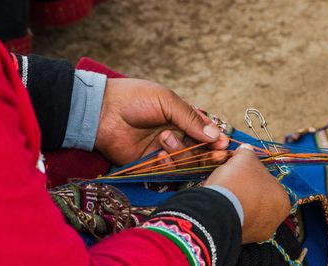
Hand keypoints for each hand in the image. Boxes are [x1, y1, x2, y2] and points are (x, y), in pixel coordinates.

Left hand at [94, 78, 228, 164]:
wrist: (103, 112)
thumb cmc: (135, 99)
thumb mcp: (166, 101)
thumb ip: (190, 118)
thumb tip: (215, 134)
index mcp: (179, 116)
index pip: (204, 130)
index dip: (215, 137)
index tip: (225, 143)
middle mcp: (174, 134)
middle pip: (199, 148)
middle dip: (208, 152)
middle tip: (217, 154)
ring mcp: (162, 150)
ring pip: (185, 160)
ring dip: (181, 152)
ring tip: (165, 139)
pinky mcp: (150, 163)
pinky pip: (168, 169)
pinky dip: (168, 163)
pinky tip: (160, 153)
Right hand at [205, 144, 290, 243]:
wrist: (218, 211)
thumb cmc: (238, 182)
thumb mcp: (244, 158)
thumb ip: (248, 152)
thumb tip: (246, 148)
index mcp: (283, 199)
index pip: (267, 181)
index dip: (251, 172)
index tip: (239, 170)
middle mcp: (276, 219)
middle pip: (257, 196)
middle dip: (244, 188)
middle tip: (230, 180)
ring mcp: (259, 232)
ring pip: (246, 209)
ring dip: (236, 201)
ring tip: (222, 192)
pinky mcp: (242, 238)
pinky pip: (235, 220)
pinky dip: (229, 212)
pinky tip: (219, 205)